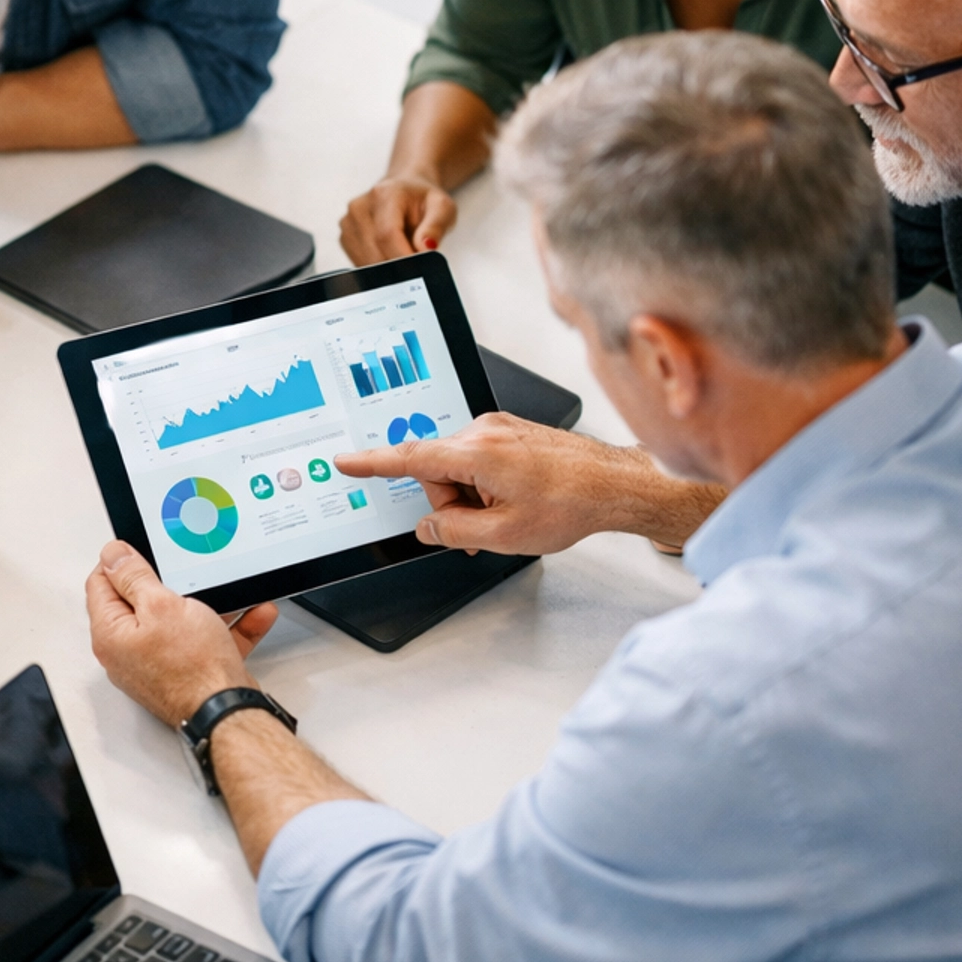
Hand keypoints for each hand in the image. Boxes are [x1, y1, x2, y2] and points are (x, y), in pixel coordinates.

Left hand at [87, 539, 279, 725]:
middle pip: (139, 602)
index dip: (119, 560)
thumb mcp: (160, 605)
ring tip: (226, 589)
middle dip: (166, 581)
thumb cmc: (192, 668)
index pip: (101, 584)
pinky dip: (226, 626)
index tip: (140, 548)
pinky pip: (204, 640)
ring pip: (177, 620)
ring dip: (205, 603)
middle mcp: (127, 652)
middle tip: (184, 567)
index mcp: (111, 634)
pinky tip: (250, 614)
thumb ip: (134, 577)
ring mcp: (156, 664)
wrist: (229, 711)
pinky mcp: (185, 673)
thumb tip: (112, 555)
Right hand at [335, 414, 705, 556]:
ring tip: (509, 515)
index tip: (346, 461)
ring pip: (457, 467)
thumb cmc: (571, 503)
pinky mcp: (510, 430)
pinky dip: (485, 482)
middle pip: (435, 471)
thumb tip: (427, 527)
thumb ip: (453, 530)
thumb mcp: (504, 534)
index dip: (372, 463)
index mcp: (476, 452)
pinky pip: (478, 458)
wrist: (616, 484)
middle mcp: (483, 430)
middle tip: (484, 529)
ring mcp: (498, 426)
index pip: (409, 458)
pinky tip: (515, 499)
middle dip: (451, 504)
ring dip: (472, 496)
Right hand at [340, 172, 457, 264]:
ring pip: (366, 261)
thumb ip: (436, 226)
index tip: (418, 270)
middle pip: (375, 252)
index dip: (403, 258)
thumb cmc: (422, 199)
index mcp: (385, 194)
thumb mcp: (442, 208)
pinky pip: (359, 263)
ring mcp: (349, 222)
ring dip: (387, 266)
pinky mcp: (345, 237)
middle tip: (415, 260)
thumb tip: (426, 247)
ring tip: (402, 249)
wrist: (406, 191)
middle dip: (398, 265)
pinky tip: (388, 252)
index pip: (387, 234)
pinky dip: (376, 265)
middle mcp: (361, 207)